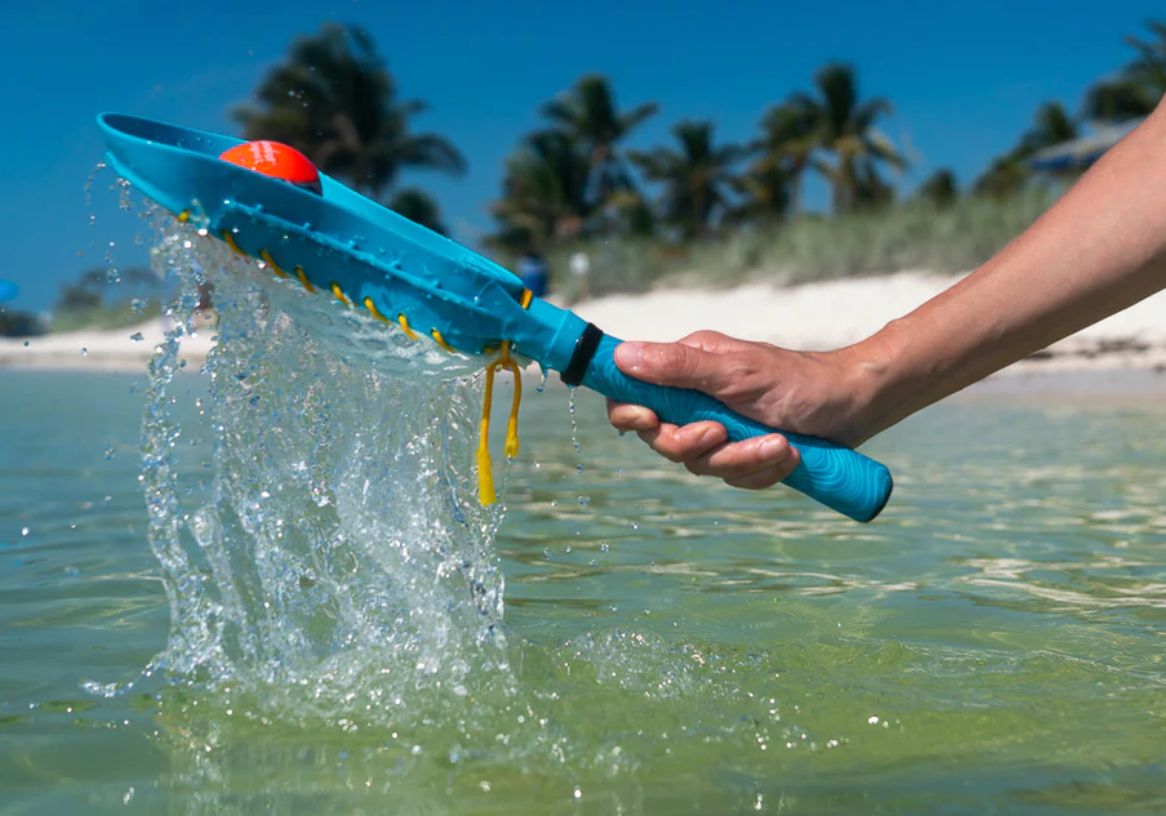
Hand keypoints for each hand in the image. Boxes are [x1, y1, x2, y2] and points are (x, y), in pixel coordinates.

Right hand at [606, 331, 875, 489]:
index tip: (650, 421)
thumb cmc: (799, 380)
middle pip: (660, 439)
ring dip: (740, 459)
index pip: (631, 395)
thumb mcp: (736, 372)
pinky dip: (760, 471)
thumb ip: (678, 368)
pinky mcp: (742, 454)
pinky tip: (787, 455)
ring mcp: (718, 428)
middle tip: (723, 432)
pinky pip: (733, 478)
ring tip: (779, 444)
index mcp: (685, 369)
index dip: (631, 415)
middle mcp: (695, 399)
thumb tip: (621, 356)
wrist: (855, 405)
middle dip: (694, 445)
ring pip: (699, 464)